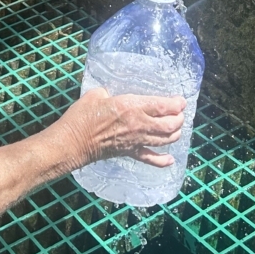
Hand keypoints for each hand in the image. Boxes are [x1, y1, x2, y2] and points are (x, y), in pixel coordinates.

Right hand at [57, 87, 185, 169]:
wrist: (73, 142)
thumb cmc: (82, 116)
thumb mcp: (96, 94)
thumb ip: (109, 92)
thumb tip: (112, 93)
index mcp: (132, 107)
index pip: (162, 106)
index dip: (176, 104)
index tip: (181, 101)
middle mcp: (139, 125)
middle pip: (169, 125)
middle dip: (179, 119)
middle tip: (179, 114)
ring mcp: (136, 141)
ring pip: (165, 140)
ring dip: (175, 134)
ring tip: (176, 128)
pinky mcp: (130, 153)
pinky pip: (151, 159)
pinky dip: (163, 161)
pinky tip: (170, 159)